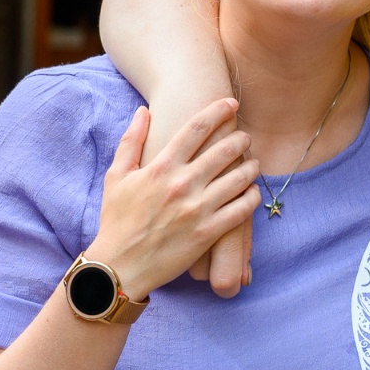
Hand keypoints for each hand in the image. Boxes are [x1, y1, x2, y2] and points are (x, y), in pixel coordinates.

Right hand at [85, 101, 260, 298]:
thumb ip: (131, 141)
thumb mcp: (116, 176)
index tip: (232, 103)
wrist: (118, 266)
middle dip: (241, 138)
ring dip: (252, 166)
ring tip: (253, 164)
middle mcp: (182, 184)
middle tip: (245, 137)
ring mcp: (197, 209)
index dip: (218, 110)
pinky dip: (252, 197)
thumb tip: (144, 110)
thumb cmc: (117, 220)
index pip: (197, 128)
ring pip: (239, 178)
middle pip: (225, 149)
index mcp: (161, 167)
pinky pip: (242, 209)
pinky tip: (252, 192)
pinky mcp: (208, 233)